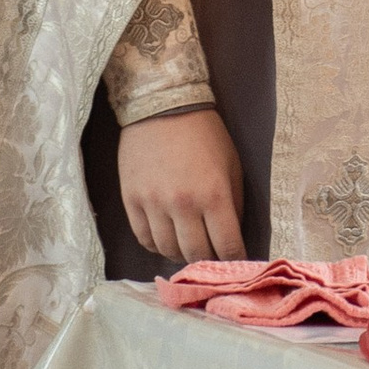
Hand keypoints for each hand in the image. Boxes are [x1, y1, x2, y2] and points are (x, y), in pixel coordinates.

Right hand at [118, 106, 246, 265]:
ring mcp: (153, 204)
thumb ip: (233, 204)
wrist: (162, 107)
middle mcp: (182, 204)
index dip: (235, 259)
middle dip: (208, 260)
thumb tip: (232, 235)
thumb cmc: (204, 135)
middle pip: (196, 254)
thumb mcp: (231, 165)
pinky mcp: (131, 200)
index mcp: (214, 195)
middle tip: (212, 255)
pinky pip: (145, 239)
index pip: (227, 246)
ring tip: (189, 245)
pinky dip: (158, 245)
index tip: (236, 261)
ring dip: (181, 254)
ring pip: (168, 250)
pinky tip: (167, 237)